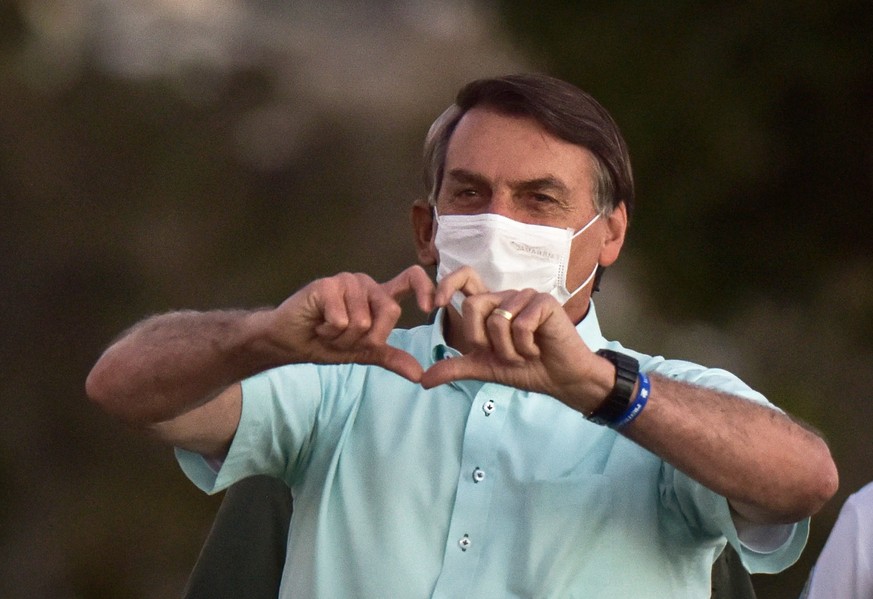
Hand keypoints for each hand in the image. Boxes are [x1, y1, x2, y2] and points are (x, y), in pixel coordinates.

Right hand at [260, 265, 434, 381]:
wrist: (289, 343)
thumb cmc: (325, 343)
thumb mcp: (363, 353)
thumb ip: (391, 358)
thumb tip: (420, 375)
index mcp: (378, 297)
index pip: (411, 279)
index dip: (425, 288)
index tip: (429, 307)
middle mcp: (366, 285)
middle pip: (390, 312)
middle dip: (366, 338)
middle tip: (343, 337)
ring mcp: (346, 282)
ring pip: (363, 321)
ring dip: (343, 338)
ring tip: (327, 330)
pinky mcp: (326, 285)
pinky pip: (342, 320)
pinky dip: (329, 332)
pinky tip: (317, 325)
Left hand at [421, 267, 608, 411]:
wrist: (560, 380)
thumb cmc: (526, 369)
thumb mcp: (485, 368)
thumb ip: (455, 368)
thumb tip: (423, 380)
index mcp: (490, 306)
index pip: (464, 279)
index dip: (447, 284)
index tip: (436, 304)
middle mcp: (505, 297)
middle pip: (473, 306)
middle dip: (483, 341)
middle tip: (503, 355)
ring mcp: (525, 297)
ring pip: (497, 321)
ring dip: (508, 350)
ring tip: (524, 354)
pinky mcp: (544, 302)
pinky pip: (520, 324)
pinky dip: (526, 346)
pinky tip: (538, 350)